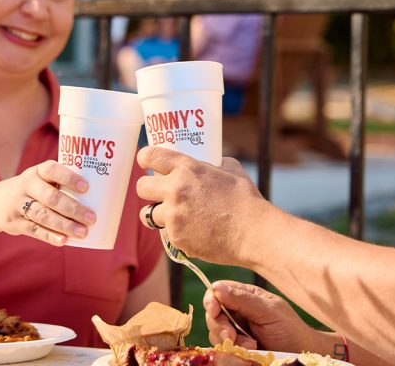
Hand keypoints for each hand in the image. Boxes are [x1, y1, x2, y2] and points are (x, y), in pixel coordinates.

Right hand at [0, 160, 95, 245]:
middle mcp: (26, 185)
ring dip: (65, 225)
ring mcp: (18, 205)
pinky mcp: (14, 223)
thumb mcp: (43, 180)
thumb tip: (106, 194)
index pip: (53, 170)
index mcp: (37, 171)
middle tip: (92, 218)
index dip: (69, 178)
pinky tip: (64, 241)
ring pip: (43, 215)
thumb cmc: (35, 189)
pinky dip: (50, 236)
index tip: (87, 188)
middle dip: (73, 208)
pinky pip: (34, 230)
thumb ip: (65, 184)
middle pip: (51, 197)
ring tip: (84, 232)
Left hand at [135, 146, 272, 264]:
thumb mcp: (231, 169)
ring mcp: (173, 216)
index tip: (145, 160)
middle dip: (148, 188)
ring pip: (148, 214)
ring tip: (174, 215)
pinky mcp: (176, 238)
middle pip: (141, 186)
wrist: (253, 232)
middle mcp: (175, 190)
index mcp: (187, 168)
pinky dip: (176, 232)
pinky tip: (193, 230)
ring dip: (158, 213)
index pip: (151, 156)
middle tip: (159, 191)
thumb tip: (207, 162)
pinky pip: (166, 233)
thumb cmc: (246, 199)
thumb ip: (212, 164)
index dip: (145, 157)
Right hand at [204, 281, 316, 352]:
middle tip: (231, 337)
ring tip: (250, 345)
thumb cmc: (289, 328)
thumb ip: (244, 300)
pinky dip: (232, 349)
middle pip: (213, 313)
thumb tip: (218, 288)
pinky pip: (222, 346)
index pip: (218, 290)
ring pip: (216, 331)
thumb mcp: (269, 311)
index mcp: (246, 295)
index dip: (212, 299)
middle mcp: (238, 310)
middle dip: (220, 326)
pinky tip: (248, 350)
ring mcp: (236, 329)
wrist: (299, 352)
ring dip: (229, 340)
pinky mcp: (236, 345)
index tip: (214, 310)